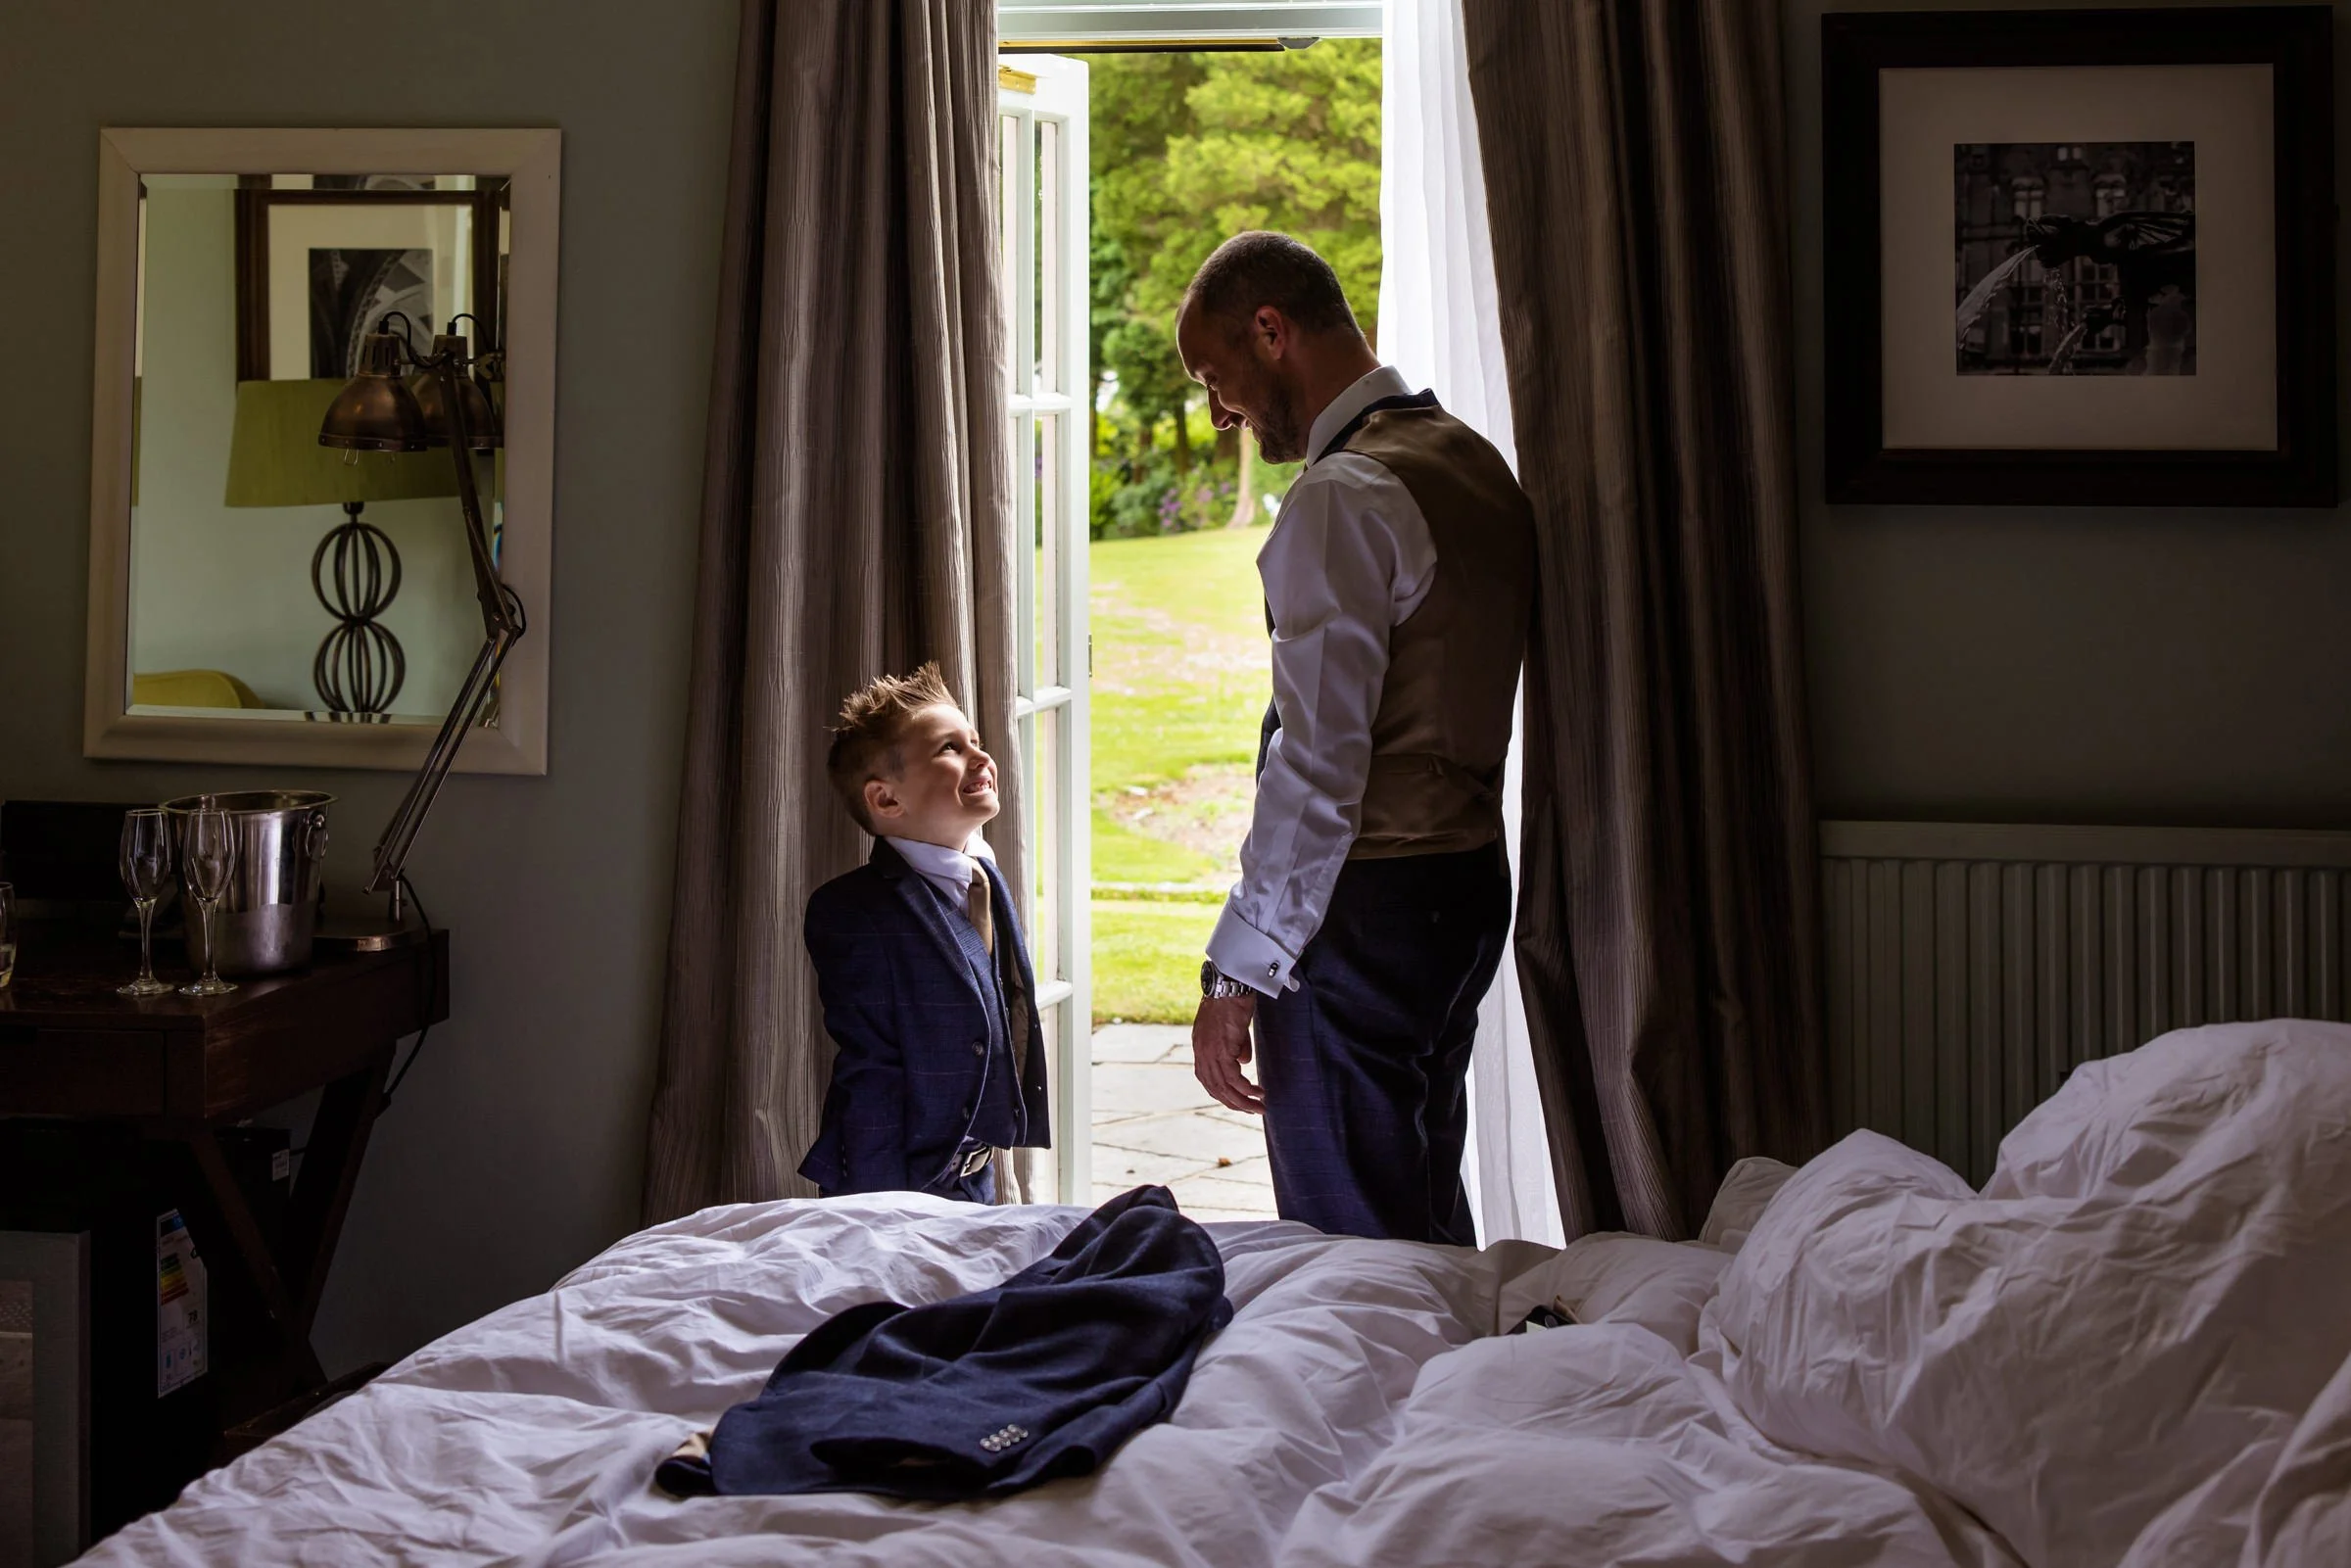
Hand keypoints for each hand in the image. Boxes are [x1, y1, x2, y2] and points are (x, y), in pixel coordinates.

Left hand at [1191, 992, 1263, 1114]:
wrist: (1230, 983)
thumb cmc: (1233, 999)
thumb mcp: (1233, 1028)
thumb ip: (1236, 1047)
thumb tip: (1243, 1063)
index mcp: (1201, 1046)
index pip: (1207, 1078)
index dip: (1222, 1093)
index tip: (1237, 1101)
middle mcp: (1201, 1051)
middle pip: (1214, 1087)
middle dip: (1233, 1103)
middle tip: (1251, 1111)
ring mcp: (1209, 1052)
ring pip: (1224, 1087)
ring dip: (1242, 1101)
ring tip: (1259, 1108)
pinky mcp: (1221, 1050)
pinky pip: (1233, 1078)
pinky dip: (1246, 1089)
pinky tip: (1258, 1093)